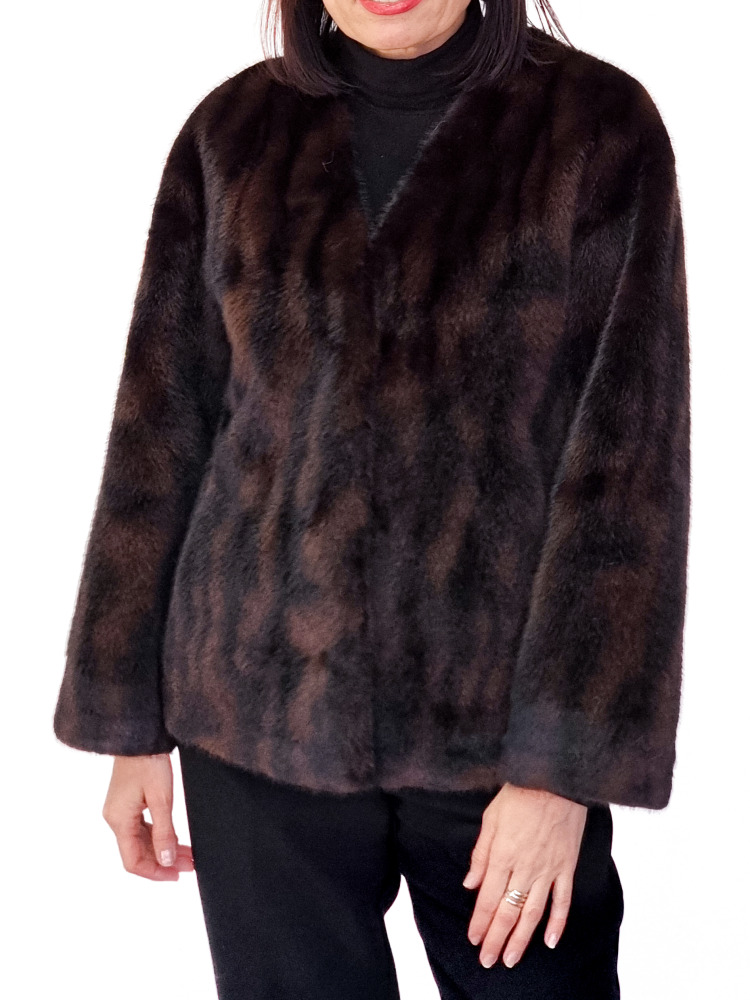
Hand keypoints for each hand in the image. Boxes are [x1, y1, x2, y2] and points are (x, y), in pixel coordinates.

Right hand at [102, 753, 194, 880]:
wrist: (140, 736)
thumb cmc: (148, 762)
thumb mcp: (161, 799)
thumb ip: (164, 832)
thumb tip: (166, 861)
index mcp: (119, 821)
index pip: (133, 861)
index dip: (155, 873)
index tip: (177, 876)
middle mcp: (116, 819)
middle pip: (138, 853)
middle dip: (165, 862)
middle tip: (191, 864)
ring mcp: (121, 811)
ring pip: (142, 841)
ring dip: (164, 850)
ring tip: (189, 855)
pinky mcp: (128, 803)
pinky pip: (142, 829)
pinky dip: (159, 837)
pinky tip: (175, 840)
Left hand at [462, 782, 586, 967]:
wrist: (556, 779)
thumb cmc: (520, 794)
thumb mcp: (491, 817)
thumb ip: (480, 853)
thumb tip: (470, 883)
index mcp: (503, 855)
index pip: (488, 898)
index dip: (480, 921)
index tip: (473, 939)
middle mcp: (525, 867)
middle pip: (508, 911)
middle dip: (496, 938)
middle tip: (488, 960)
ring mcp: (548, 869)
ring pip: (533, 912)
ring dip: (522, 938)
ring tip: (512, 958)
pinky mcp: (567, 866)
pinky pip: (563, 900)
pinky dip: (557, 922)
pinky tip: (550, 941)